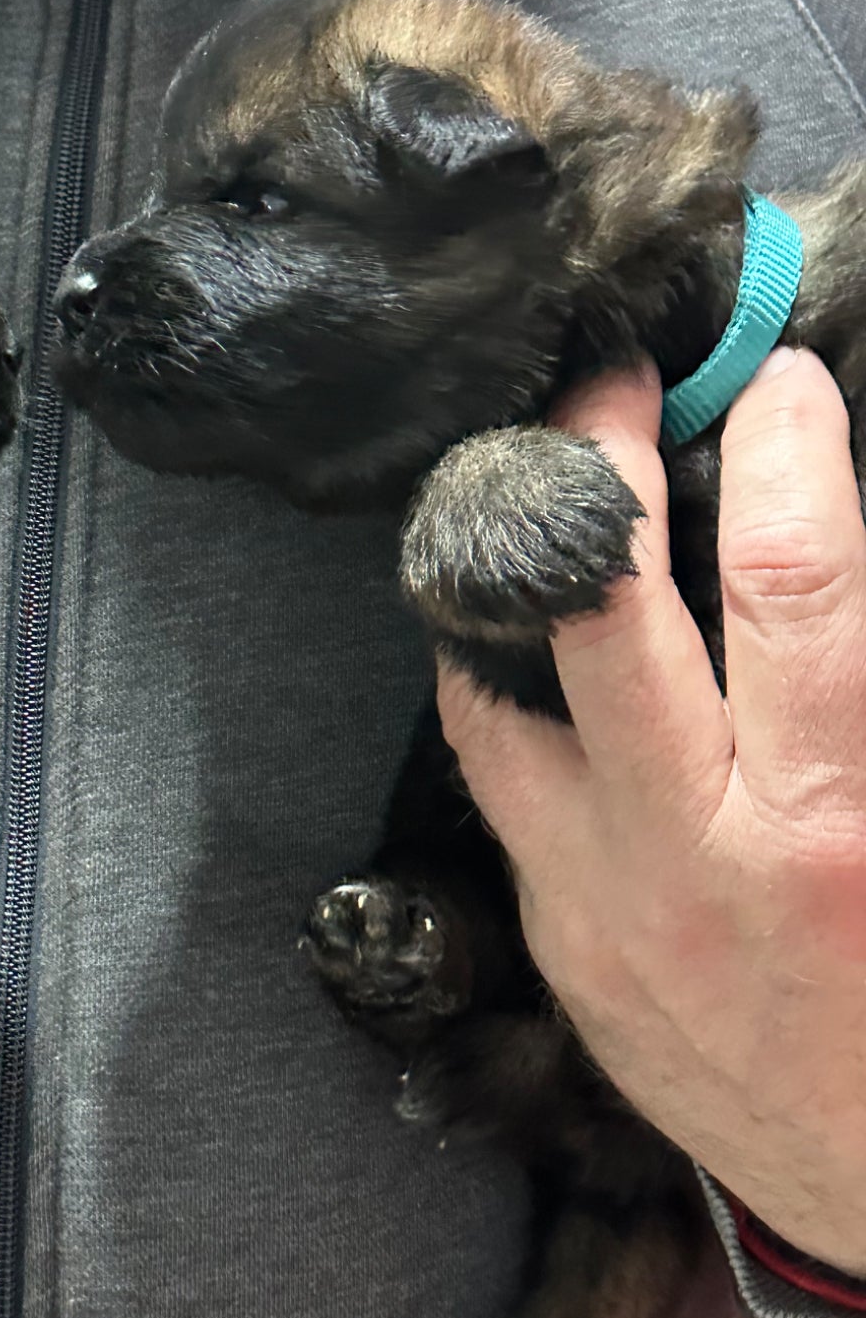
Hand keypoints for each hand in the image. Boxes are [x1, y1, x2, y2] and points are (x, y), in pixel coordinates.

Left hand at [438, 350, 865, 1274]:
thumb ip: (865, 701)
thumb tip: (820, 560)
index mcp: (824, 829)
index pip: (792, 588)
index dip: (785, 451)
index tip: (780, 380)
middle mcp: (686, 856)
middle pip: (594, 616)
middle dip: (591, 468)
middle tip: (602, 383)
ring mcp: (592, 902)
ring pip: (489, 694)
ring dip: (503, 582)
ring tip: (533, 502)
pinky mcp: (551, 938)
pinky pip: (499, 780)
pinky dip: (511, 692)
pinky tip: (538, 648)